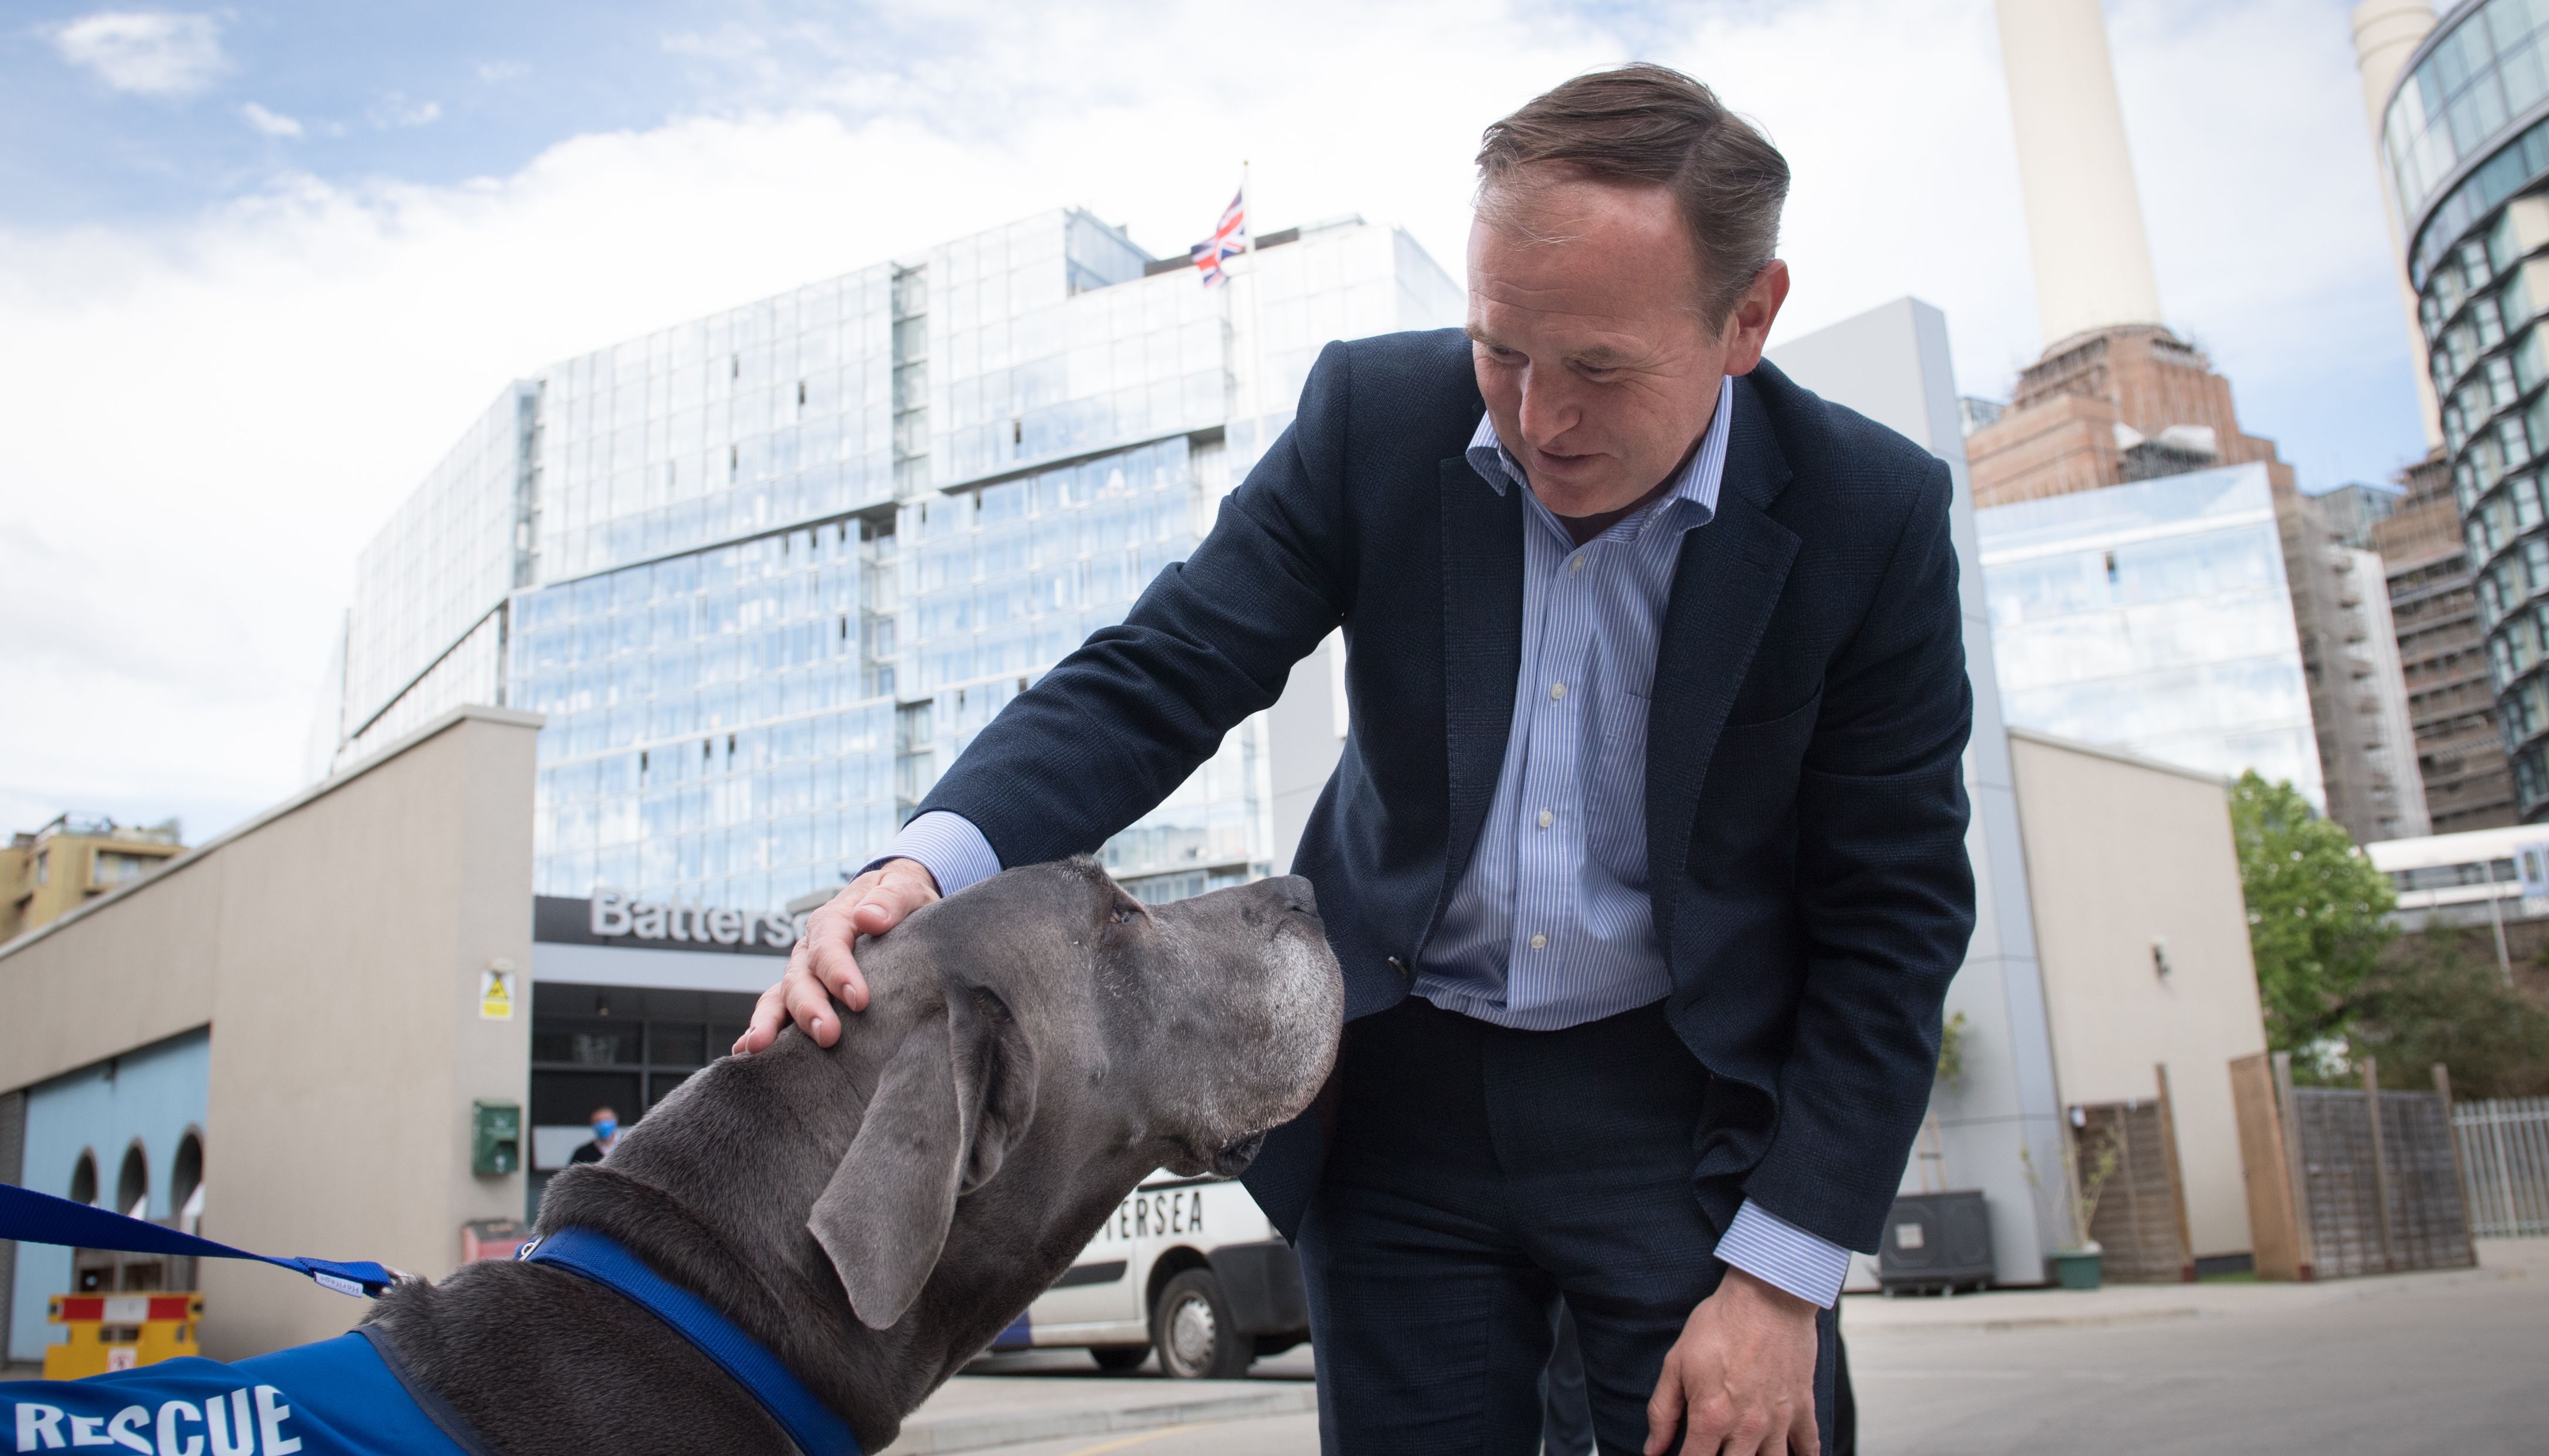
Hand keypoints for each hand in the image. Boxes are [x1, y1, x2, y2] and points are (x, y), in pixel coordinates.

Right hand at [733, 858, 940, 1052]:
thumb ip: (891, 898)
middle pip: (800, 977)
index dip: (838, 972)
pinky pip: (779, 1010)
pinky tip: (745, 1051)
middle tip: (827, 1035)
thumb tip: (869, 917)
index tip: (859, 1000)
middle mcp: (811, 948)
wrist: (893, 901)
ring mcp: (804, 972)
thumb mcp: (905, 886)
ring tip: (758, 1047)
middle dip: (809, 1007)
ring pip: (781, 996)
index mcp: (834, 920)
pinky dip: (763, 1028)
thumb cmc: (900, 896)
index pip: (829, 946)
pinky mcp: (807, 993)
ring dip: (770, 1022)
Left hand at [1644, 1267, 1819, 1455]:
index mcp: (1711, 1417)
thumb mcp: (1676, 1363)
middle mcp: (1747, 1427)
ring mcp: (1779, 1420)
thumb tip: (1652, 1449)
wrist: (1768, 1295)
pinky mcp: (1803, 1408)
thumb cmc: (1720, 1323)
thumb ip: (1662, 1411)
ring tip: (1745, 1452)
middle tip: (1714, 1451)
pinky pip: (1809, 1448)